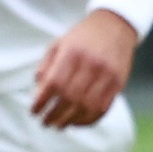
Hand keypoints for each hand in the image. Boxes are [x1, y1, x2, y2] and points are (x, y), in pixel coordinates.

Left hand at [31, 7, 135, 128]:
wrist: (116, 25)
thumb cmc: (82, 37)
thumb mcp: (59, 44)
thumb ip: (46, 67)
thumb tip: (38, 93)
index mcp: (73, 53)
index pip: (54, 83)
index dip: (42, 101)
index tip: (33, 111)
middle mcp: (92, 64)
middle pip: (70, 98)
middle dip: (54, 114)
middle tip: (44, 122)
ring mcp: (108, 75)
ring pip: (87, 106)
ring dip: (70, 120)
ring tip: (58, 125)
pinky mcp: (118, 83)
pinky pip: (103, 108)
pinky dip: (88, 120)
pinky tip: (76, 122)